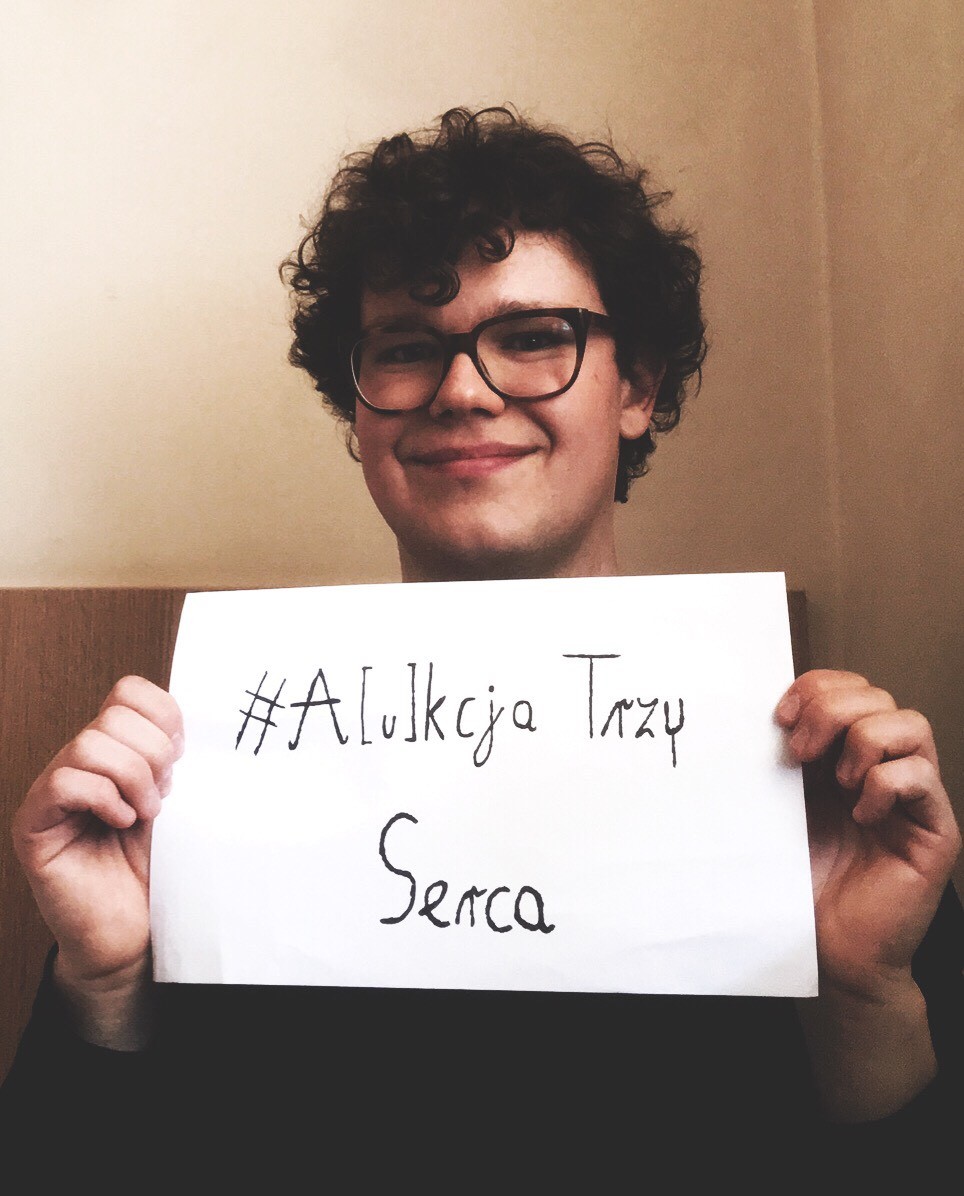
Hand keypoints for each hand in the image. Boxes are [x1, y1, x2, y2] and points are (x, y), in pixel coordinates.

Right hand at [12, 677, 183, 994]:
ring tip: (145, 814)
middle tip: (162, 795)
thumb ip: (176, 760)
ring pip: (89, 744)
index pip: (129, 691)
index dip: (163, 716)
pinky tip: (121, 825)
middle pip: (113, 713)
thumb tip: (196, 723)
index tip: (182, 756)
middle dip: (153, 753)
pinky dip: (104, 800)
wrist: (136, 935)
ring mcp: (52, 792)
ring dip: (132, 779)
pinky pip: (65, 783)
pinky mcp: (34, 825)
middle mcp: (78, 763)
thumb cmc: (157, 870)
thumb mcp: (178, 801)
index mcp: (115, 750)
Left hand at [776, 669, 959, 998]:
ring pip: (910, 723)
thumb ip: (783, 761)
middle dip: (831, 710)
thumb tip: (760, 715)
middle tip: (800, 753)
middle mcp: (885, 767)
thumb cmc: (804, 880)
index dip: (816, 687)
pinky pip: (921, 777)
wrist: (830, 949)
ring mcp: (915, 796)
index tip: (778, 719)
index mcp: (846, 754)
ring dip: (862, 742)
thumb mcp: (783, 806)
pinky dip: (884, 786)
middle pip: (878, 695)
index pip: (850, 686)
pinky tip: (860, 817)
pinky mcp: (935, 829)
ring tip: (837, 784)